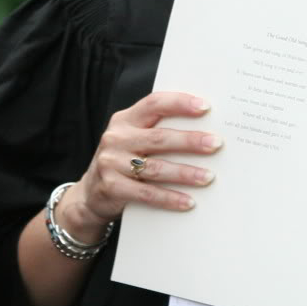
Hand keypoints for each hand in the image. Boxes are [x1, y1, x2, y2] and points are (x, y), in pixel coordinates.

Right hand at [58, 91, 221, 240]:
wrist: (90, 194)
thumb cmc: (123, 159)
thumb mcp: (133, 138)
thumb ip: (157, 129)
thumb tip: (203, 128)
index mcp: (125, 119)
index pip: (154, 103)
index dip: (180, 103)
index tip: (205, 107)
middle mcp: (116, 138)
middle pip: (159, 137)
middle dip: (191, 141)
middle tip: (216, 144)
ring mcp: (111, 163)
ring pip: (155, 167)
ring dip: (185, 173)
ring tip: (208, 177)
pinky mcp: (112, 188)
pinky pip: (147, 193)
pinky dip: (170, 198)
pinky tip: (188, 202)